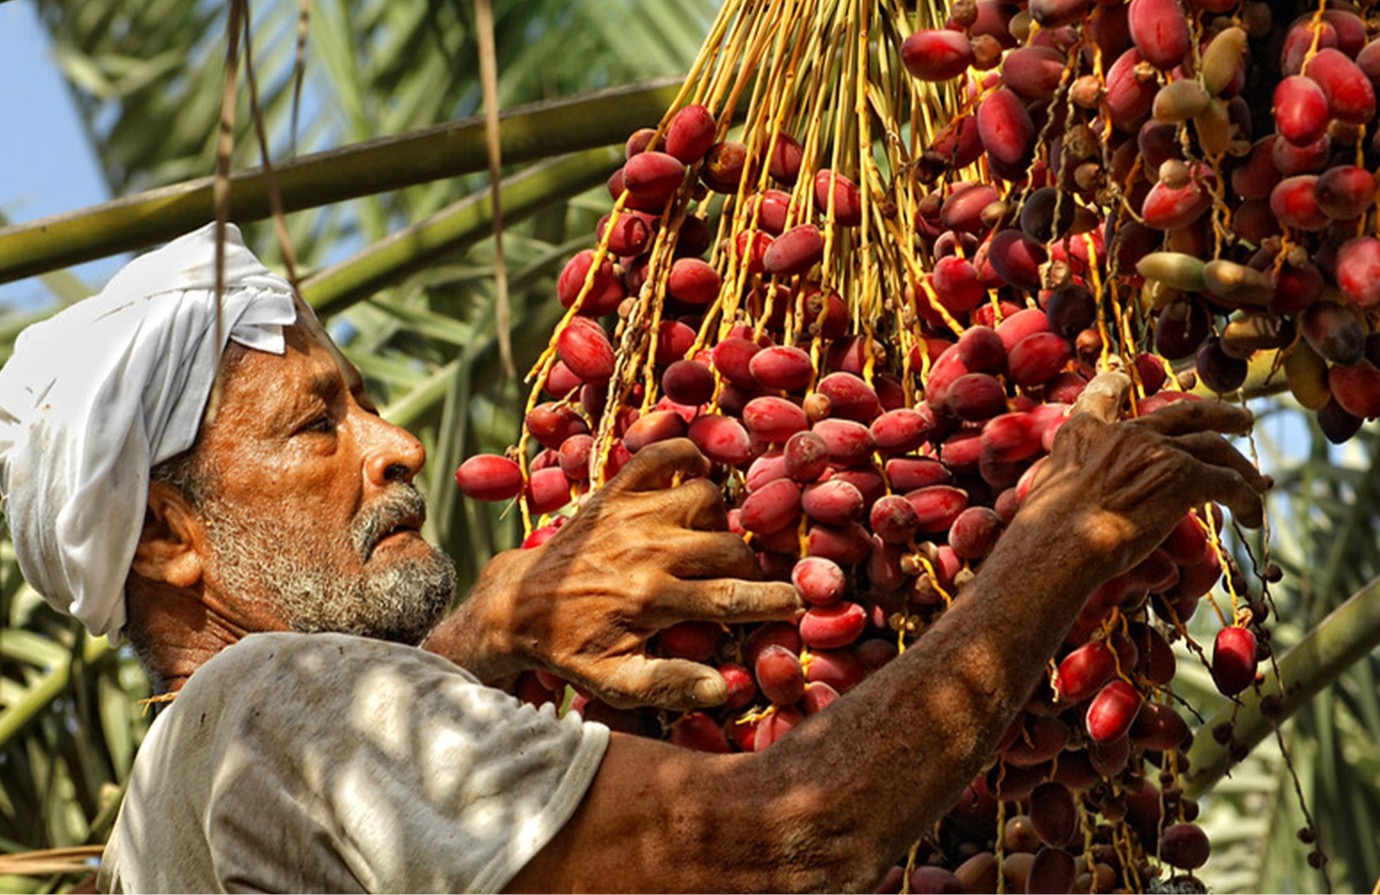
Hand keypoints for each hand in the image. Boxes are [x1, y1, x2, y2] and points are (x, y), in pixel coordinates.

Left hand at [445, 438, 802, 709]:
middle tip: (744, 579)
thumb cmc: (572, 646)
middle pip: (729, 547)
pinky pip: (663, 456)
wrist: (517, 605)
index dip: (773, 600)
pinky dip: (687, 458)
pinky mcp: (614, 490)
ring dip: (718, 519)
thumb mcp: (614, 681)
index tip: (798, 602)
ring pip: (706, 499)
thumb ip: (669, 683)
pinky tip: (697, 478)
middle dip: (748, 566)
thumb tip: (722, 687)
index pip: (731, 598)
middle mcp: (647, 551)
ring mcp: (631, 513)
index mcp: (651, 600)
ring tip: (711, 540)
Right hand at [1019, 372, 1267, 579]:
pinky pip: (1229, 483)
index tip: (1123, 379)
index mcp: (1084, 433)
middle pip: (1183, 413)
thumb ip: (1070, 485)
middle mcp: (1125, 433)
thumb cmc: (1042, 534)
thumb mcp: (1045, 495)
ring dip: (1240, 462)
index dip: (1114, 386)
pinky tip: (1254, 517)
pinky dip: (1248, 500)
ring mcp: (1157, 451)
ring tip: (1256, 478)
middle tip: (1239, 418)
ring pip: (1214, 446)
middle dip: (1217, 413)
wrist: (1058, 544)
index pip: (1100, 396)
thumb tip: (1071, 510)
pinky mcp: (1184, 476)